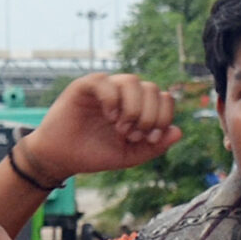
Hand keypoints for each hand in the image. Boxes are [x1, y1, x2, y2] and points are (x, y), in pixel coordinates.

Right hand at [20, 72, 180, 184]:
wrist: (62, 158)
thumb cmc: (95, 154)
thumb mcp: (130, 155)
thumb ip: (155, 146)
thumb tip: (178, 131)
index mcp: (137, 107)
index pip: (164, 98)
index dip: (163, 117)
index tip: (150, 139)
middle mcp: (123, 94)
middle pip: (151, 88)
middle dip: (148, 115)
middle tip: (133, 135)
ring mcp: (104, 88)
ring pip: (132, 81)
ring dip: (133, 108)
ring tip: (121, 127)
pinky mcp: (84, 86)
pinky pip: (105, 81)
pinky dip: (112, 100)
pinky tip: (109, 117)